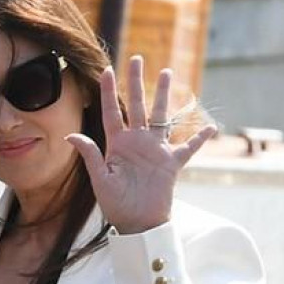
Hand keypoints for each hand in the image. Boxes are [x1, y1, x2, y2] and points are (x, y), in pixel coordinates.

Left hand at [66, 56, 216, 235]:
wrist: (138, 224)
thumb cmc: (116, 205)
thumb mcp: (100, 179)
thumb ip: (90, 155)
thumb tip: (71, 134)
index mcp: (117, 144)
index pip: (111, 112)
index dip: (108, 91)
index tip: (106, 70)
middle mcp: (137, 142)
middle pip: (137, 105)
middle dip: (137, 82)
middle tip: (138, 59)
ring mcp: (156, 150)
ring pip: (162, 116)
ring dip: (164, 95)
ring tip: (166, 73)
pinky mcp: (171, 163)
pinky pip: (189, 148)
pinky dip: (200, 139)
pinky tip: (211, 128)